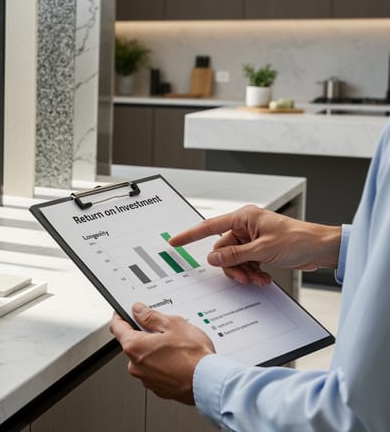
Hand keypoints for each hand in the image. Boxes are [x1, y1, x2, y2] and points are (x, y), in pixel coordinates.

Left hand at [110, 303, 214, 404]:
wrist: (210, 383)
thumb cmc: (194, 357)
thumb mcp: (173, 325)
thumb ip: (151, 316)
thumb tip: (139, 311)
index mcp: (134, 346)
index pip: (117, 327)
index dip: (120, 316)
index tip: (123, 312)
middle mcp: (136, 365)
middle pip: (132, 343)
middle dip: (144, 335)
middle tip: (163, 330)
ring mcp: (146, 379)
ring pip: (145, 359)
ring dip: (154, 351)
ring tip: (176, 347)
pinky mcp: (158, 388)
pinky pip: (155, 371)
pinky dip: (163, 365)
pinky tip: (178, 360)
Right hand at [168, 205, 341, 284]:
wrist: (322, 249)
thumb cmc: (299, 240)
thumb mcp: (263, 250)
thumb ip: (234, 255)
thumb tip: (213, 258)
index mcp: (243, 218)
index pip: (209, 226)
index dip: (190, 235)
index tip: (174, 241)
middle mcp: (246, 226)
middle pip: (223, 250)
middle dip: (233, 266)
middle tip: (243, 276)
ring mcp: (252, 239)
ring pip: (234, 259)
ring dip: (244, 272)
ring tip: (258, 279)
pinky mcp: (260, 250)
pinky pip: (246, 263)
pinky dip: (252, 272)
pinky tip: (264, 277)